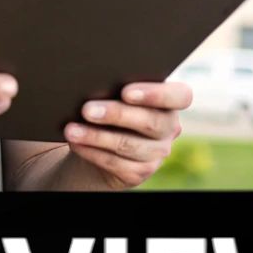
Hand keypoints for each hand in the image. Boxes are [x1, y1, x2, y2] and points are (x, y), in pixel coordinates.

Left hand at [62, 81, 191, 188]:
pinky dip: (92, 152)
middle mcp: (169, 128)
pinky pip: (115, 163)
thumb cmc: (111, 103)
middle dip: (116, 114)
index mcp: (171, 101)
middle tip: (87, 109)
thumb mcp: (118, 93)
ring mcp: (157, 153)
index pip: (181, 96)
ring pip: (128, 145)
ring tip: (71, 130)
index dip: (156, 94)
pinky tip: (76, 143)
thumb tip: (93, 80)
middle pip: (151, 122)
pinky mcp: (140, 172)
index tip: (126, 92)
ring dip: (96, 136)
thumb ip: (117, 85)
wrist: (102, 141)